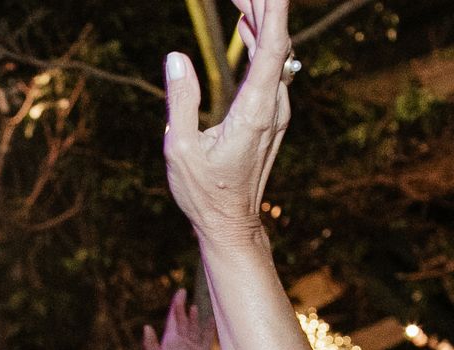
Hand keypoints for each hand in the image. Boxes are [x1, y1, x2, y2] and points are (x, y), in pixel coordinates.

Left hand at [143, 288, 216, 349]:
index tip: (179, 292)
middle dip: (182, 307)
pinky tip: (212, 320)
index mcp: (170, 342)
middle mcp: (181, 342)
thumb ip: (151, 344)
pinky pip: (207, 339)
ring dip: (194, 318)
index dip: (175, 306)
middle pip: (183, 320)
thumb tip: (146, 326)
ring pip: (194, 328)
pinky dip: (209, 329)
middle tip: (183, 291)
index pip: (173, 319)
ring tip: (193, 307)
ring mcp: (193, 348)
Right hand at [163, 0, 292, 249]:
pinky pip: (272, 68)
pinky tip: (248, 28)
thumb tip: (176, 58)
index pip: (273, 47)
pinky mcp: (271, 116)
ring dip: (261, 22)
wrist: (230, 223)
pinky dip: (261, 42)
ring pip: (276, 54)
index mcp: (255, 110)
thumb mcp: (181, 147)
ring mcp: (276, 111)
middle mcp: (273, 106)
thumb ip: (181, 100)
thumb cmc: (204, 192)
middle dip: (261, 8)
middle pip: (277, 43)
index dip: (272, 12)